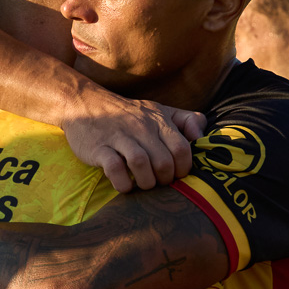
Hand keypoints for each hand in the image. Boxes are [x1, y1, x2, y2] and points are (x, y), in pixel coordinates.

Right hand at [59, 85, 206, 192]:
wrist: (86, 104)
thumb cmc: (128, 114)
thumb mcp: (160, 110)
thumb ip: (186, 120)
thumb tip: (202, 136)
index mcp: (158, 120)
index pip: (183, 149)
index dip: (183, 168)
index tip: (175, 174)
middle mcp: (141, 127)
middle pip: (164, 161)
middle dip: (165, 180)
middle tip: (158, 182)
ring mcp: (119, 137)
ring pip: (141, 164)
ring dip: (146, 182)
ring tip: (143, 184)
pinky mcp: (98, 147)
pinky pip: (115, 169)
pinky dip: (123, 183)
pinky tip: (125, 185)